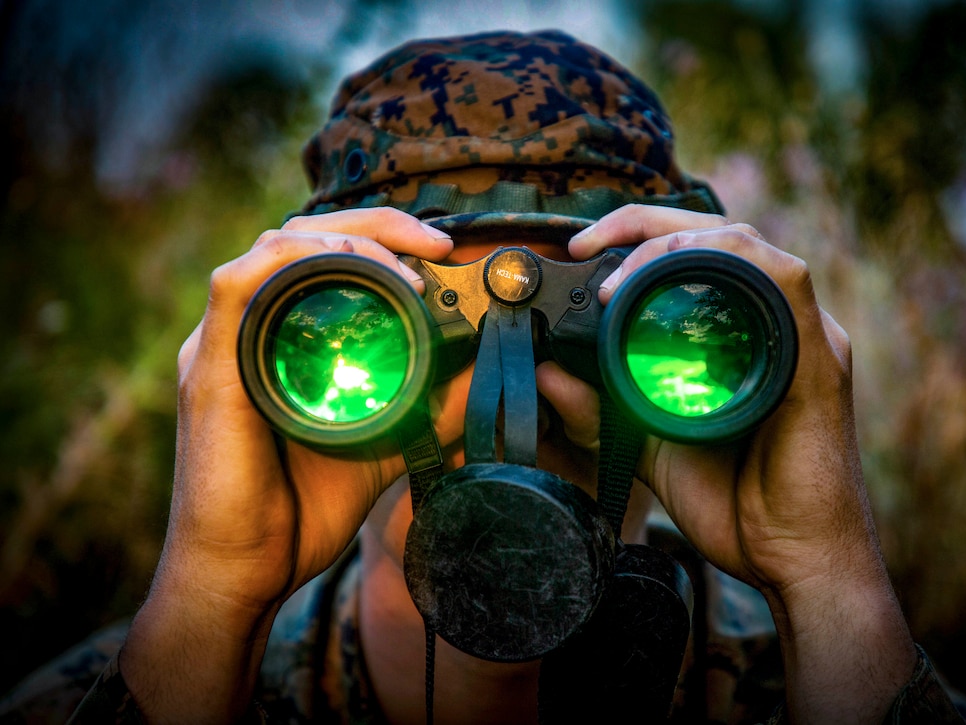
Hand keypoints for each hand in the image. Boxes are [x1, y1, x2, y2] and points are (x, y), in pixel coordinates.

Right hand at [120, 207, 452, 721]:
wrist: (245, 571)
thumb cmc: (299, 511)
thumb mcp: (385, 445)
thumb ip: (431, 410)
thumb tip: (486, 372)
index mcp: (280, 341)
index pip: (325, 258)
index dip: (384, 238)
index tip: (441, 251)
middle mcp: (248, 331)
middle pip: (304, 237)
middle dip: (375, 225)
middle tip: (436, 243)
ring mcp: (223, 344)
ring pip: (274, 246)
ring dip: (344, 239)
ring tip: (403, 263)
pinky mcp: (208, 366)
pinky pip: (237, 285)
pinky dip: (292, 260)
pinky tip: (345, 265)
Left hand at [569, 204, 917, 723]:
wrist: (793, 564)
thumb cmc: (739, 505)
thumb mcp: (651, 447)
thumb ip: (603, 411)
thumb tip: (549, 375)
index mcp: (747, 336)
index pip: (698, 254)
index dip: (640, 236)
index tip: (583, 251)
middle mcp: (780, 325)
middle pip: (720, 235)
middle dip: (647, 225)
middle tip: (589, 245)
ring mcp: (807, 337)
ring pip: (749, 245)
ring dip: (679, 241)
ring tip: (622, 270)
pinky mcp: (821, 361)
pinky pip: (785, 283)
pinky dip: (731, 262)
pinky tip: (682, 270)